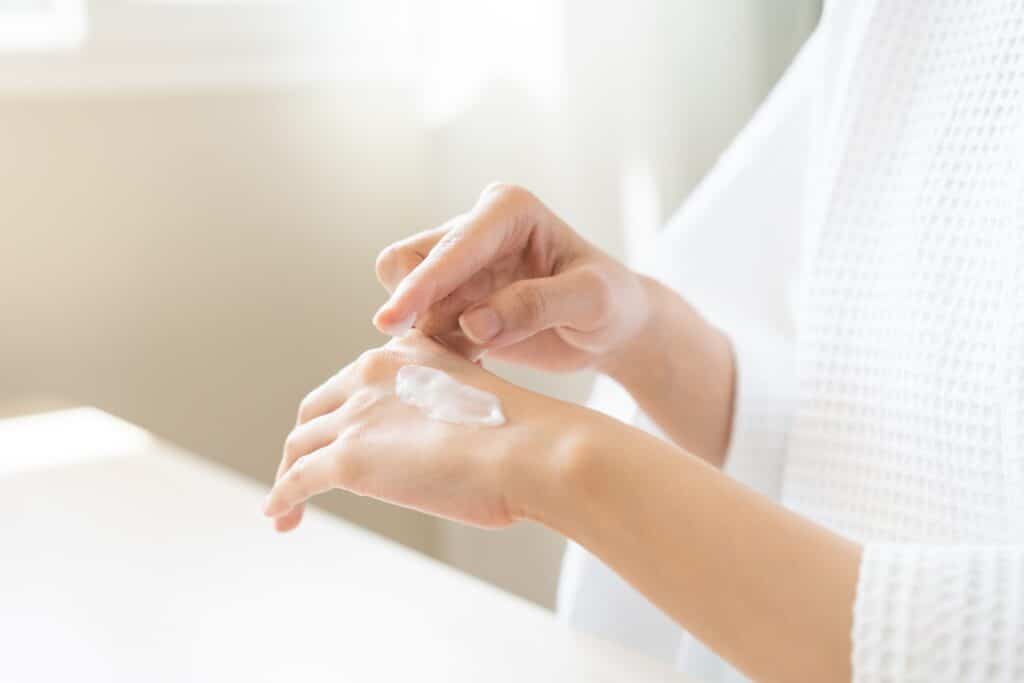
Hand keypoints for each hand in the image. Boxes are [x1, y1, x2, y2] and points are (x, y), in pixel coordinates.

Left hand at [264, 331, 580, 531]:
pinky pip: (298, 479)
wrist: (532, 451)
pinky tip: (278, 515)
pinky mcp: (349, 458)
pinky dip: (282, 498)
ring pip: (299, 445)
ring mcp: (358, 416)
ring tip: (286, 508)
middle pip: (316, 410)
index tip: (341, 438)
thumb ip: (445, 414)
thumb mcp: (477, 402)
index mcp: (406, 354)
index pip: (353, 382)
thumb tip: (443, 452)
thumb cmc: (524, 439)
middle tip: (306, 472)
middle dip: (307, 442)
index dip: (341, 415)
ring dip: (288, 476)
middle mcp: (372, 374)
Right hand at [372, 183, 648, 371]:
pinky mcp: (454, 303)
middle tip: (435, 347)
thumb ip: (536, 305)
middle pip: (408, 262)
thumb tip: (472, 323)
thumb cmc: (611, 303)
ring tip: (476, 355)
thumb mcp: (591, 301)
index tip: (393, 320)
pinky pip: (421, 327)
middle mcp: (475, 229)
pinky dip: (436, 350)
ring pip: (408, 298)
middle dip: (412, 306)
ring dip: (426, 333)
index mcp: (507, 211)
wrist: (612, 330)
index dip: (421, 284)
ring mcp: (460, 268)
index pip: (451, 247)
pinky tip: (474, 362)